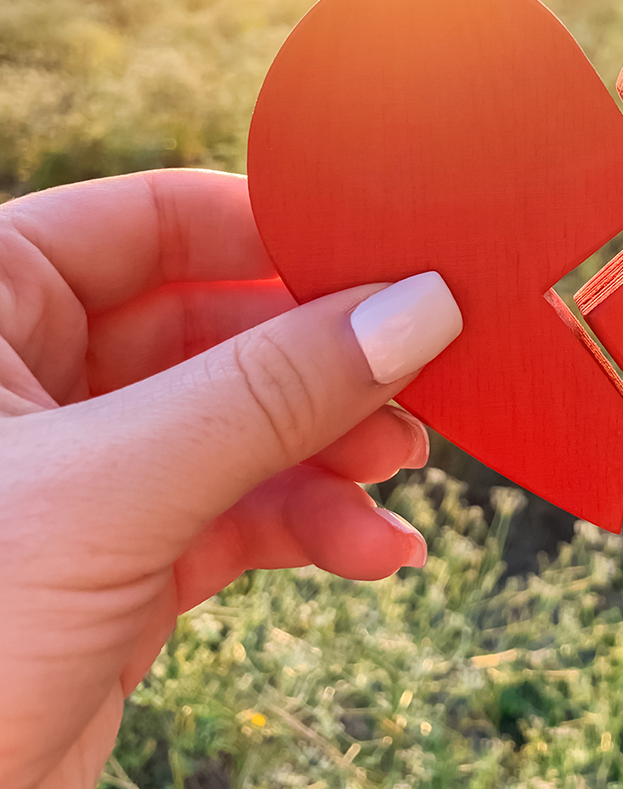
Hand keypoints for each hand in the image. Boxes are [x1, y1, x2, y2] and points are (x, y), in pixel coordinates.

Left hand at [0, 170, 460, 788]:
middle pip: (215, 325)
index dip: (271, 234)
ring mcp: (83, 478)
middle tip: (417, 378)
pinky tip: (374, 554)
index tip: (388, 259)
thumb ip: (270, 392)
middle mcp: (30, 383)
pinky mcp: (121, 565)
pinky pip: (240, 514)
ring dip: (332, 450)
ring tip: (399, 473)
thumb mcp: (112, 491)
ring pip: (241, 426)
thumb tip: (417, 305)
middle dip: (322, 359)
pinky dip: (311, 528)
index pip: (149, 222)